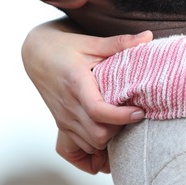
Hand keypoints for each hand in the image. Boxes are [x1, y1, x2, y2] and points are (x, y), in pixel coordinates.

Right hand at [21, 18, 151, 172]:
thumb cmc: (65, 48)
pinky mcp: (61, 125)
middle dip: (120, 129)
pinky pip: (78, 148)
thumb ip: (120, 43)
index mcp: (77, 84)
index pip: (97, 110)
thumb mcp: (92, 43)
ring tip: (124, 123)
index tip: (140, 111)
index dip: (121, 116)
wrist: (37, 56)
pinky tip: (109, 133)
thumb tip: (148, 36)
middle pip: (97, 134)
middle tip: (134, 115)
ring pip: (90, 144)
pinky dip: (96, 148)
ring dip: (110, 140)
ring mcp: (63, 119)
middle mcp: (68, 106)